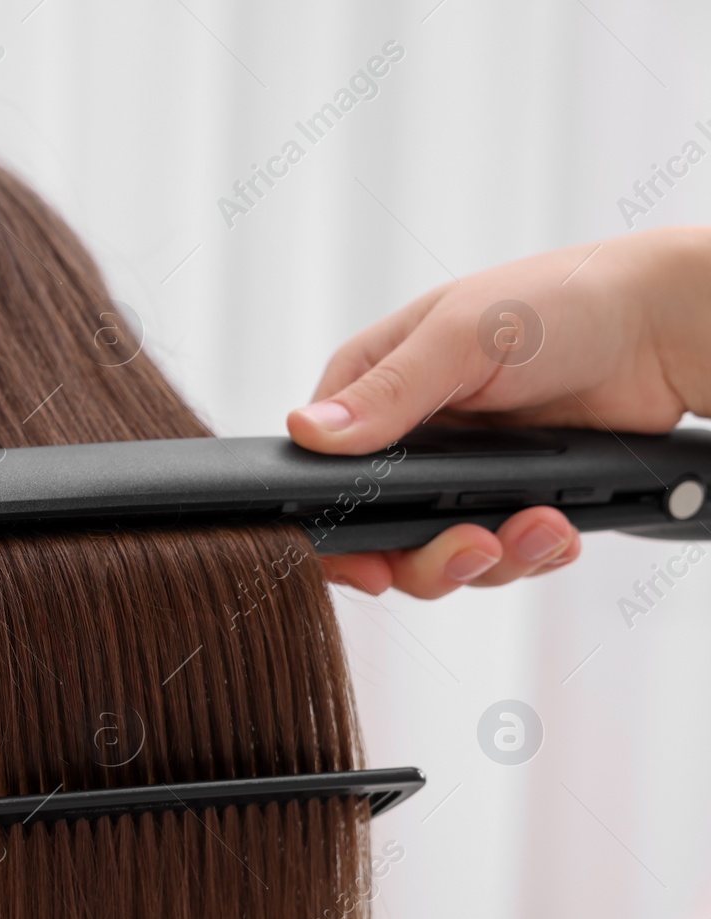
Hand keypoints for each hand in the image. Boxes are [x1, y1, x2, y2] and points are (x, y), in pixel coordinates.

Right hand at [287, 226, 710, 597]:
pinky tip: (558, 529)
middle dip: (427, 557)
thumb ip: (387, 393)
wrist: (665, 327)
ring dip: (492, 558)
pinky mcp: (507, 497)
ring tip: (540, 527)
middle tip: (474, 549)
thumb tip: (309, 433)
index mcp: (374, 384)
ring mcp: (456, 473)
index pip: (321, 471)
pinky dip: (531, 554)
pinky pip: (498, 555)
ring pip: (437, 555)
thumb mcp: (463, 336)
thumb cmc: (564, 299)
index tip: (368, 563)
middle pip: (377, 533)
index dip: (335, 529)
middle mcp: (407, 436)